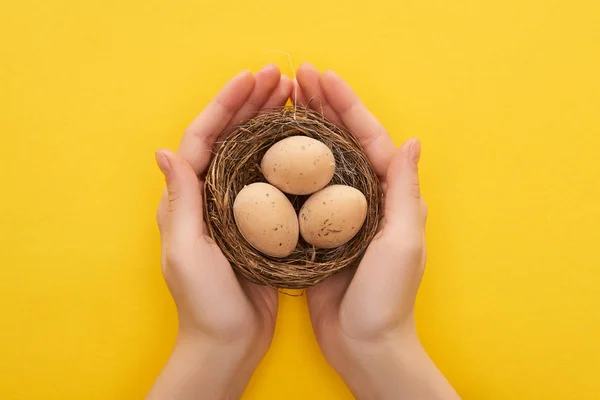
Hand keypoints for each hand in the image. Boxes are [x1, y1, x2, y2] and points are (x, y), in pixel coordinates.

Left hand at [147, 65, 291, 399]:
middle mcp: (212, 197)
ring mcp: (239, 208)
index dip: (225, 105)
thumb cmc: (203, 304)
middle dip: (252, 105)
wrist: (228, 344)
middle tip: (280, 78)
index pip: (204, 138)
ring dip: (271, 123)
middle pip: (231, 138)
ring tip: (295, 99)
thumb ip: (180, 203)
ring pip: (254, 153)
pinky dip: (287, 156)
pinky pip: (274, 180)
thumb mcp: (186, 252)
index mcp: (189, 199)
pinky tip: (306, 142)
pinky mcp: (262, 224)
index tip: (251, 80)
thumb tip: (166, 153)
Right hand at [295, 63, 458, 398]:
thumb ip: (404, 191)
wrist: (364, 345)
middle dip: (320, 107)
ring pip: (316, 161)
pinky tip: (266, 150)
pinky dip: (284, 167)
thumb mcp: (402, 242)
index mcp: (388, 195)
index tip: (321, 77)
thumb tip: (411, 140)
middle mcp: (363, 199)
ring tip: (278, 103)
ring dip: (299, 130)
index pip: (367, 137)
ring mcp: (336, 214)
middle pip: (340, 142)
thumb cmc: (388, 298)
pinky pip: (298, 191)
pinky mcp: (313, 233)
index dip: (345, 104)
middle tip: (293, 78)